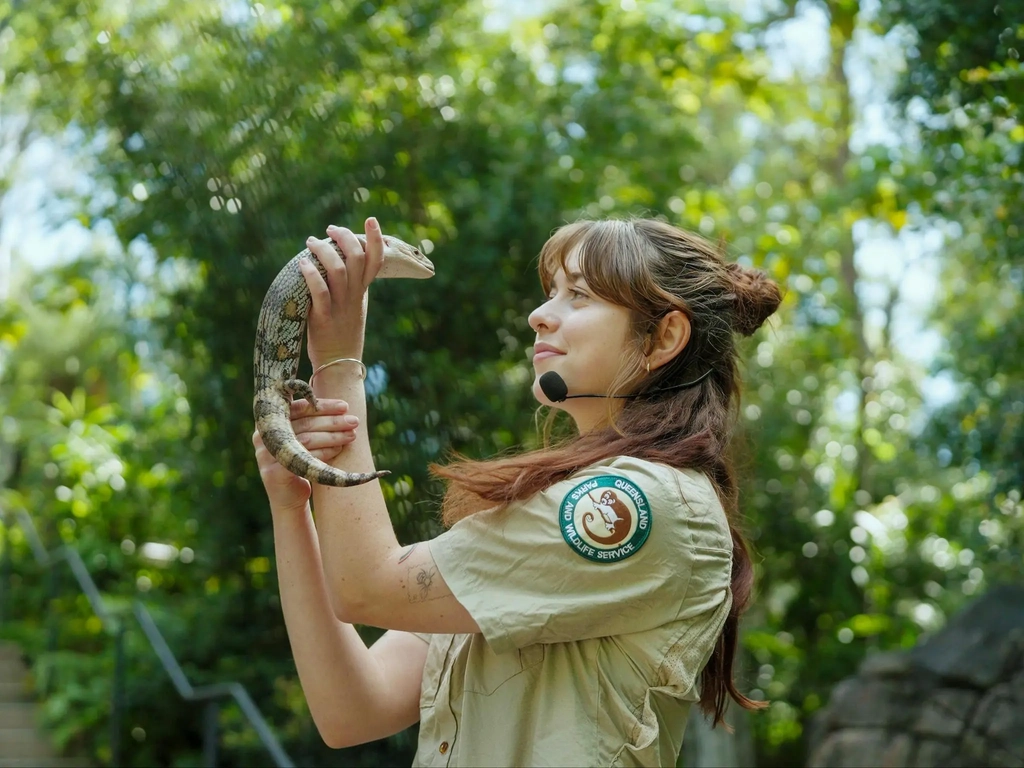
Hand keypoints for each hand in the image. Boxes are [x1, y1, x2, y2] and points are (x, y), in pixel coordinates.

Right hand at [253, 399, 358, 511]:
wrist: (288, 500)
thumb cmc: (300, 464)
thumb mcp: (303, 439)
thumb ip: (311, 422)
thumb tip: (341, 406)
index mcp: (269, 422)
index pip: (298, 407)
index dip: (322, 406)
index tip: (345, 406)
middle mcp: (263, 436)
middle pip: (304, 423)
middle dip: (332, 420)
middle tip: (355, 421)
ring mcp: (267, 454)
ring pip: (307, 439)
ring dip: (333, 436)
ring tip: (352, 435)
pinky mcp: (275, 472)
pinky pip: (304, 458)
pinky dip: (324, 452)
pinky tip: (339, 449)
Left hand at [299, 217, 384, 366]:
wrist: (339, 365)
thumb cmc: (342, 335)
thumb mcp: (353, 307)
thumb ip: (351, 286)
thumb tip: (341, 262)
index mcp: (362, 293)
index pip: (376, 261)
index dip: (376, 239)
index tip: (371, 219)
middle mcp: (354, 297)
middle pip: (357, 259)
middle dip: (344, 238)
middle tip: (329, 230)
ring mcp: (340, 307)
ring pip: (338, 271)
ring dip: (324, 252)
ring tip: (311, 242)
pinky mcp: (322, 319)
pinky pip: (319, 292)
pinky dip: (311, 275)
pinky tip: (302, 264)